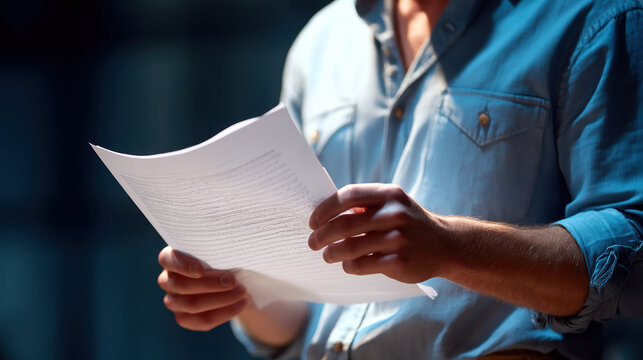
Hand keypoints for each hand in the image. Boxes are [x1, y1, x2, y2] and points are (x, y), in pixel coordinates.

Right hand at [157, 246, 248, 330]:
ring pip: (192, 305)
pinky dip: (224, 313)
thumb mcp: (221, 251)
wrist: (231, 281)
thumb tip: (230, 252)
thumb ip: (218, 251)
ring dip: (221, 299)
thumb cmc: (223, 259)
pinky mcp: (184, 318)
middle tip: (233, 280)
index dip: (182, 265)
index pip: (166, 259)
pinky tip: (240, 304)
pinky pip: (201, 320)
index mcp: (172, 258)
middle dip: (210, 283)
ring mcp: (173, 301)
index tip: (201, 270)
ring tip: (242, 292)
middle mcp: (167, 280)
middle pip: (180, 285)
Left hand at [308, 183, 453, 282]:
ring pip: (350, 247)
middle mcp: (394, 214)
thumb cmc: (409, 222)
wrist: (446, 244)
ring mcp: (398, 239)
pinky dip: (349, 266)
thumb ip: (364, 205)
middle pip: (344, 224)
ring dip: (332, 253)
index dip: (325, 209)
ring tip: (327, 256)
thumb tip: (325, 212)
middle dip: (322, 235)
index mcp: (388, 194)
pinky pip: (362, 265)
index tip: (313, 221)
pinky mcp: (399, 262)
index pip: (347, 196)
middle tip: (313, 242)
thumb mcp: (393, 204)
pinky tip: (346, 265)